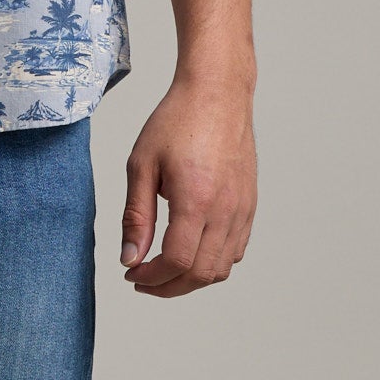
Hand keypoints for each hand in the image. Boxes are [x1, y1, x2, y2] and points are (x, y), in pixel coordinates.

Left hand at [120, 75, 256, 296]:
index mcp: (196, 199)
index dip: (152, 277)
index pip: (177, 261)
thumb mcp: (141, 165)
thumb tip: (130, 258)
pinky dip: (212, 262)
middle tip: (142, 278)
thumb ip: (136, 217)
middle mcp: (225, 209)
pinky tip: (190, 250)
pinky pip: (235, 250)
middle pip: (201, 273)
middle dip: (168, 286)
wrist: (217, 93)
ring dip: (191, 278)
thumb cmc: (177, 122)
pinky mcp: (249, 204)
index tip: (131, 273)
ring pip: (221, 268)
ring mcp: (242, 208)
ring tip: (164, 268)